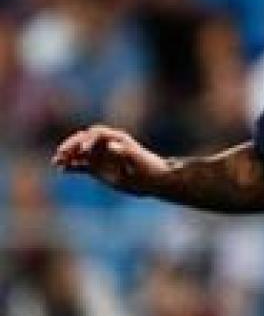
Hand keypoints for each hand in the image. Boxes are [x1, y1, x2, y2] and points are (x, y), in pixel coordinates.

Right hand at [52, 124, 170, 193]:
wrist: (154, 181)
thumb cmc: (149, 170)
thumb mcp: (137, 161)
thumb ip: (123, 153)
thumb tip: (111, 145)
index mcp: (116, 138)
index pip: (97, 134)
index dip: (88, 139)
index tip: (83, 150)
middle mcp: (105, 144)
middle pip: (83, 140)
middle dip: (72, 145)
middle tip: (62, 153)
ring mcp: (100, 155)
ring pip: (79, 152)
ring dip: (68, 155)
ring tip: (57, 162)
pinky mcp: (96, 166)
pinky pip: (81, 165)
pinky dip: (71, 166)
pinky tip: (62, 170)